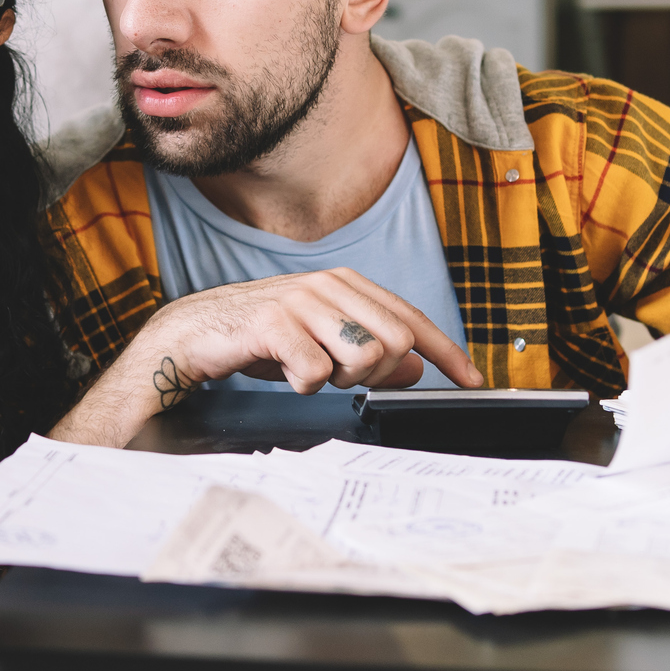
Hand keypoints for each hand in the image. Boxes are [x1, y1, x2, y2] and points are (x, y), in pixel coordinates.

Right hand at [140, 268, 482, 397]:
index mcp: (348, 284)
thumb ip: (371, 352)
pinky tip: (285, 373)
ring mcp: (302, 301)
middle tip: (340, 376)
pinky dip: (304, 385)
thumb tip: (418, 367)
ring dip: (339, 380)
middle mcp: (329, 285)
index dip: (447, 351)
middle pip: (395, 342)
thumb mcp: (324, 344)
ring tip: (309, 371)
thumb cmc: (263, 337)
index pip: (412, 318)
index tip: (472, 379)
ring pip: (362, 358)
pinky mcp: (274, 324)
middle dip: (376, 374)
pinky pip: (316, 372)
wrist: (197, 332)